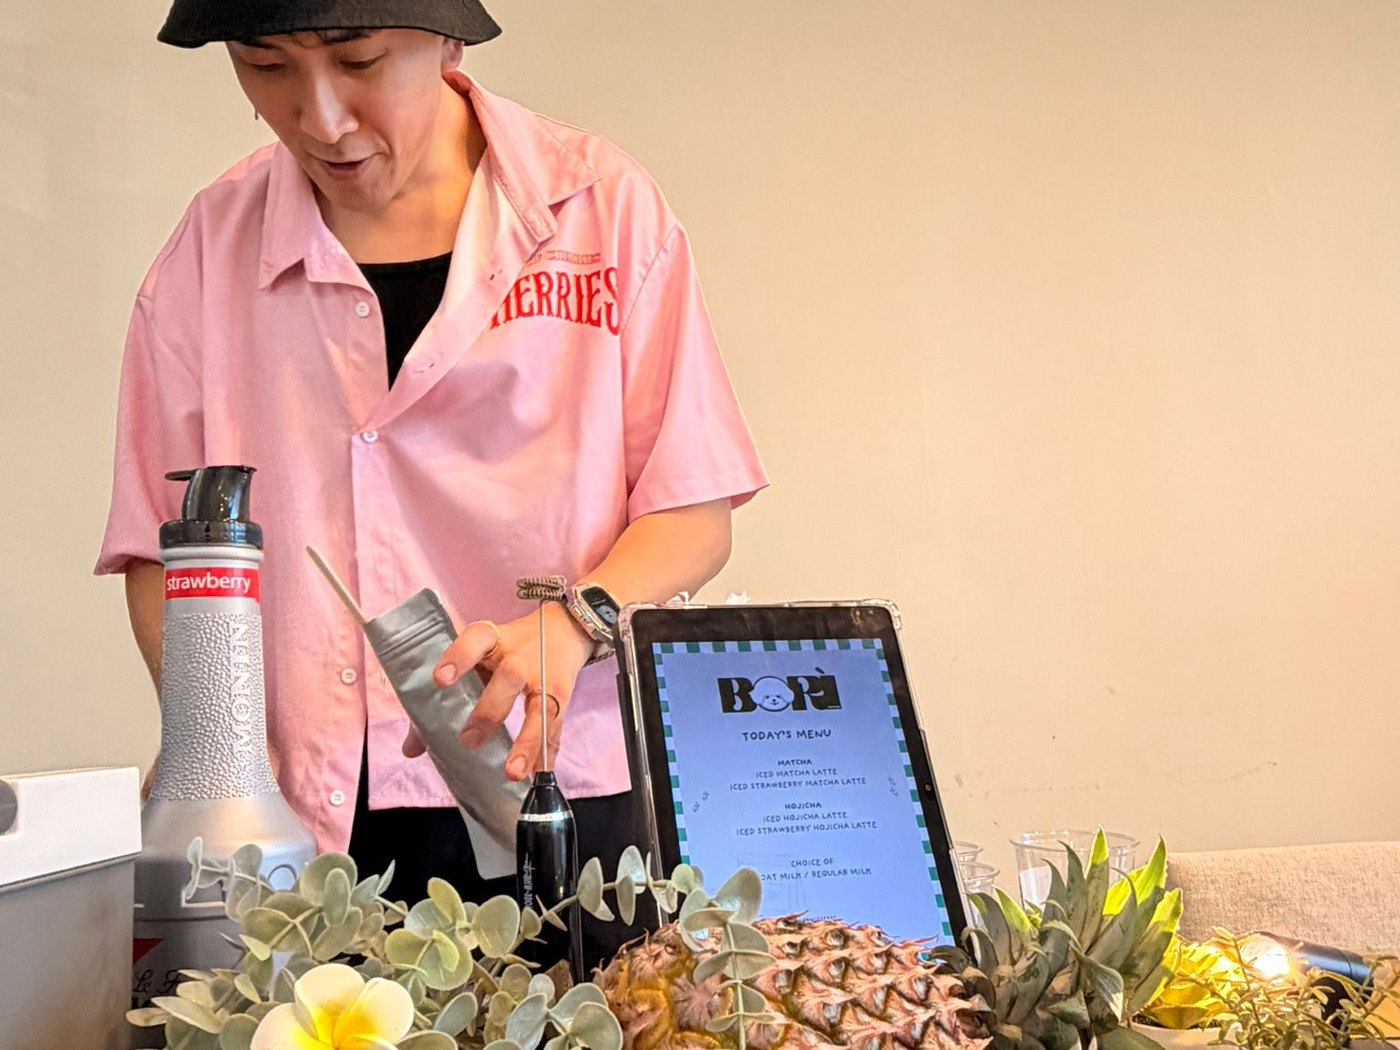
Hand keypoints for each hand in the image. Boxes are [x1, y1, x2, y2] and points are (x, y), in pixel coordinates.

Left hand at [401, 604, 594, 780]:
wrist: (561, 630)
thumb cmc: (505, 650)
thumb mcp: (477, 661)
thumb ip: (440, 701)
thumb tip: (411, 749)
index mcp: (492, 639)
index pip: (475, 640)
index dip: (458, 657)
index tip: (440, 680)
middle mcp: (519, 656)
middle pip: (508, 678)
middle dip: (489, 711)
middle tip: (468, 741)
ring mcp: (544, 677)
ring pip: (539, 708)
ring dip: (527, 743)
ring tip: (512, 772)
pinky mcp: (562, 696)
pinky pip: (555, 728)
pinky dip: (546, 753)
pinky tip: (538, 775)